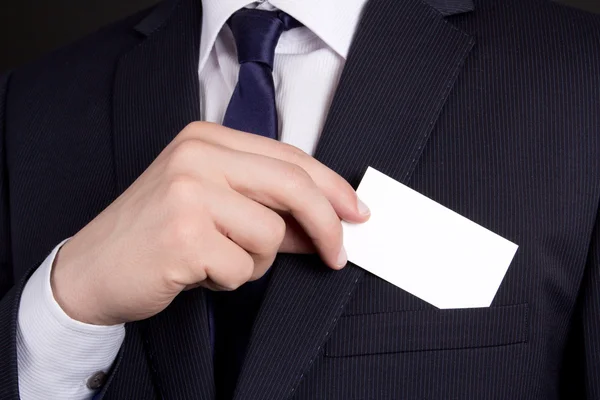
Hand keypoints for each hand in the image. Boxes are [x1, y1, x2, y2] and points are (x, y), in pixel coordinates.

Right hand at [51, 122, 369, 325]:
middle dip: (326, 225)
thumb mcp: (214, 207)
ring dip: (254, 260)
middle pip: (293, 185)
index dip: (331, 187)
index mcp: (207, 139)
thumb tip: (326, 224)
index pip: (289, 157)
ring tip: (215, 258)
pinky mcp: (185, 234)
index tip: (355, 212)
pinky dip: (228, 279)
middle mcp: (197, 156)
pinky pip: (243, 268)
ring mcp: (188, 192)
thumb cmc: (155, 234)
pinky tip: (196, 271)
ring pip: (270, 235)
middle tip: (338, 254)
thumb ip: (268, 208)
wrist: (91, 268)